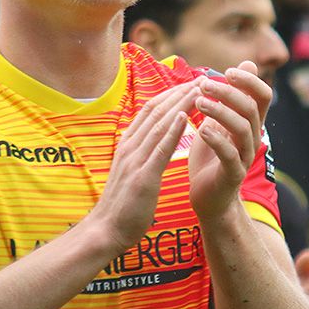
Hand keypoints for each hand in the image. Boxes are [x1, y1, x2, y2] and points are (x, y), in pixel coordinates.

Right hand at [92, 80, 202, 251]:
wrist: (106, 231)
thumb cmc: (122, 204)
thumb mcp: (131, 170)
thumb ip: (141, 152)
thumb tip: (152, 138)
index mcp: (128, 143)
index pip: (151, 110)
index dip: (172, 94)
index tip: (192, 82)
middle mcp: (130, 146)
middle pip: (157, 110)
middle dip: (180, 91)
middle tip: (202, 77)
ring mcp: (135, 160)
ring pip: (159, 124)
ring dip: (180, 103)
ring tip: (199, 88)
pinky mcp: (142, 177)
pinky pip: (159, 149)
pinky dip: (172, 130)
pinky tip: (184, 117)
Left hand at [188, 61, 270, 221]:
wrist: (208, 198)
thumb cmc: (211, 157)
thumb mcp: (219, 121)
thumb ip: (230, 96)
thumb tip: (248, 62)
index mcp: (250, 123)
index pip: (263, 94)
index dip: (250, 79)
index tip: (228, 71)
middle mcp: (252, 137)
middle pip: (251, 107)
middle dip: (228, 92)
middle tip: (204, 84)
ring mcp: (245, 156)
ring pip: (242, 127)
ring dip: (220, 111)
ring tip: (198, 102)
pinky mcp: (233, 173)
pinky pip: (229, 153)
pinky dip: (216, 139)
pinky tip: (201, 129)